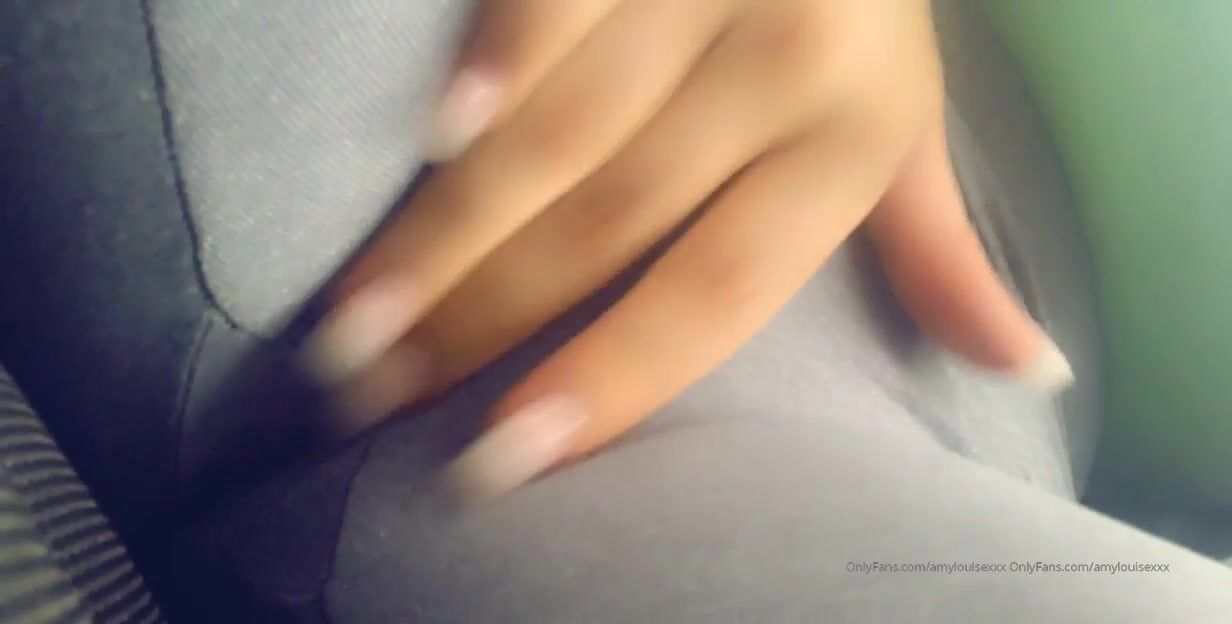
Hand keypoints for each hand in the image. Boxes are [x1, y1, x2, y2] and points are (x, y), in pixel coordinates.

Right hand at [302, 0, 1072, 501]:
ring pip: (562, 130)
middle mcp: (785, 62)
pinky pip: (554, 1)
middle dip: (485, 319)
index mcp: (850, 136)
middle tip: (379, 396)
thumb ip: (937, 248)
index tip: (506, 457)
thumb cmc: (866, 13)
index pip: (716, 290)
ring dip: (448, 233)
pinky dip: (496, 64)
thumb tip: (1030, 366)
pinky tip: (430, 140)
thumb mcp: (910, 126)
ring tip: (356, 324)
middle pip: (611, 222)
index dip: (612, 378)